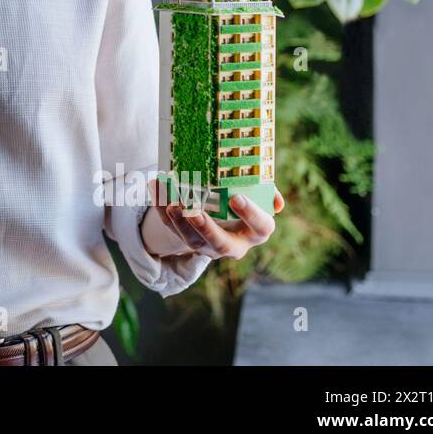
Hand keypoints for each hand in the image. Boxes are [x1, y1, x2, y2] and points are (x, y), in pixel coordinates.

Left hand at [144, 178, 283, 259]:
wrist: (223, 216)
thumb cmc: (245, 201)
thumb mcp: (259, 196)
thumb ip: (268, 193)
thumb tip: (277, 203)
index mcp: (256, 232)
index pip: (260, 227)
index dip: (250, 214)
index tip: (236, 197)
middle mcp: (233, 244)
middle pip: (220, 243)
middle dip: (206, 228)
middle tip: (194, 212)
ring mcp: (208, 245)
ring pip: (191, 240)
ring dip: (179, 222)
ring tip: (171, 203)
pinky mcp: (186, 239)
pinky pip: (171, 227)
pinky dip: (160, 208)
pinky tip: (155, 187)